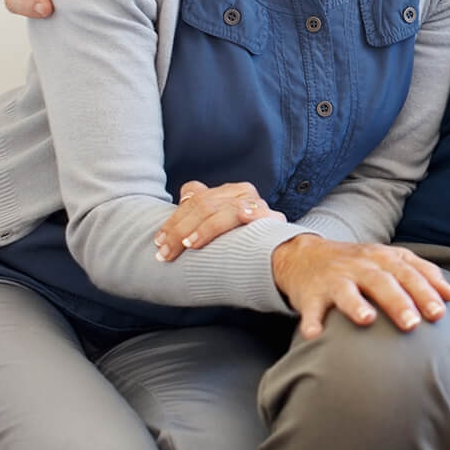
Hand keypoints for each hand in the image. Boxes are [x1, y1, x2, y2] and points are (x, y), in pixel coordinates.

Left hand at [154, 180, 286, 260]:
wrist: (290, 257)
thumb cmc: (252, 247)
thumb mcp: (225, 231)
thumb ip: (205, 217)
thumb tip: (182, 204)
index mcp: (229, 192)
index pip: (194, 196)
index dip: (174, 217)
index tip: (159, 240)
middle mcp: (241, 192)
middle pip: (200, 203)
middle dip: (177, 229)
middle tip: (162, 253)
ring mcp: (255, 202)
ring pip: (214, 208)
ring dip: (195, 229)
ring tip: (183, 247)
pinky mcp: (267, 216)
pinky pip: (239, 214)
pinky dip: (215, 226)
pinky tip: (198, 240)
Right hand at [271, 238, 449, 338]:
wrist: (304, 255)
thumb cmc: (356, 263)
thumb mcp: (388, 259)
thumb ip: (420, 272)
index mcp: (382, 258)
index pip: (408, 272)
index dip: (425, 291)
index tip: (441, 312)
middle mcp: (359, 266)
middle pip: (382, 281)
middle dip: (399, 301)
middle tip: (413, 323)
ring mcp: (334, 279)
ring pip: (347, 291)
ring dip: (356, 305)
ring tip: (367, 320)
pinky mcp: (310, 294)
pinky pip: (310, 308)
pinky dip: (311, 321)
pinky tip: (315, 335)